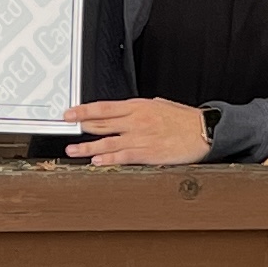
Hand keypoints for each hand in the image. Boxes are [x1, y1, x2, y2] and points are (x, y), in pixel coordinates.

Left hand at [61, 97, 215, 166]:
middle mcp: (136, 120)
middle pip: (102, 123)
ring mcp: (141, 137)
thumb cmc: (185, 119)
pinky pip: (124, 156)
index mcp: (138, 107)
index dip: (84, 111)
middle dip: (80, 126)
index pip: (104, 108)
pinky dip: (109, 158)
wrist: (203, 131)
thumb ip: (141, 109)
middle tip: (64, 129)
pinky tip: (97, 161)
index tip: (69, 113)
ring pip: (108, 141)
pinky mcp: (148, 153)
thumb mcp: (160, 105)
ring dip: (88, 146)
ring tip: (72, 150)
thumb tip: (127, 111)